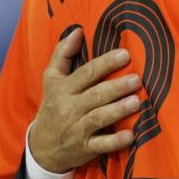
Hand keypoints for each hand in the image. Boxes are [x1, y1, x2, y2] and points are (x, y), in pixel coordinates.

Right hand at [28, 28, 141, 172]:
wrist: (41, 147)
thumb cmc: (53, 106)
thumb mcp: (51, 79)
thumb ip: (62, 53)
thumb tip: (77, 30)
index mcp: (63, 89)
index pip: (86, 73)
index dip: (105, 63)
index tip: (125, 54)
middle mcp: (69, 108)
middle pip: (95, 95)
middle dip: (117, 87)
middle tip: (137, 79)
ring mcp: (77, 129)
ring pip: (99, 118)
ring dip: (118, 110)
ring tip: (136, 102)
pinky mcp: (84, 148)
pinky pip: (101, 145)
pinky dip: (116, 141)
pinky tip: (131, 135)